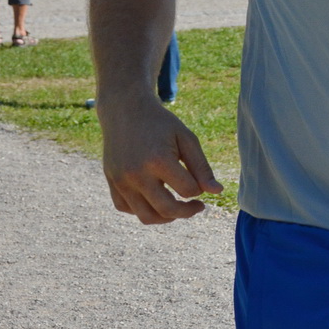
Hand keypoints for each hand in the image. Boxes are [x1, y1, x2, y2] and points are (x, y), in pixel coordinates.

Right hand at [98, 96, 223, 223]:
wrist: (126, 110)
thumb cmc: (161, 124)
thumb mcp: (186, 139)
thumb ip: (202, 167)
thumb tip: (217, 192)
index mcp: (158, 160)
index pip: (188, 190)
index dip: (198, 190)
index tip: (199, 182)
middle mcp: (136, 174)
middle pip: (166, 210)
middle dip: (187, 212)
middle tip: (197, 206)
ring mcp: (121, 180)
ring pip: (145, 216)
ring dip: (166, 218)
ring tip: (178, 208)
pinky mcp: (111, 182)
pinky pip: (126, 208)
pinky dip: (142, 209)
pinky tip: (155, 199)